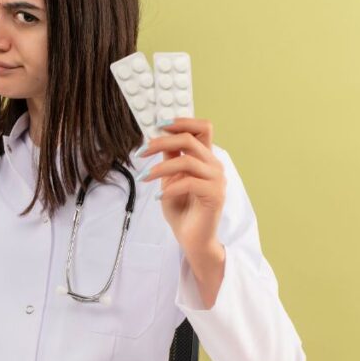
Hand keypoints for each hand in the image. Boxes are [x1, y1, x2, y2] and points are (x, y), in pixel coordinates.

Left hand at [137, 118, 225, 259]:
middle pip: (190, 139)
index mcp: (206, 158)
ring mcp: (217, 180)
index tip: (158, 125)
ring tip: (144, 177)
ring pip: (187, 161)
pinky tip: (158, 196)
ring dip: (160, 168)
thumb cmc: (182, 209)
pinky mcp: (215, 195)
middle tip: (141, 151)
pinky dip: (170, 188)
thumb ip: (170, 157)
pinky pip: (189, 183)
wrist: (191, 238)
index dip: (182, 121)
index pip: (202, 128)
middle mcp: (214, 165)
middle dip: (162, 141)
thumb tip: (158, 136)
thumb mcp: (170, 178)